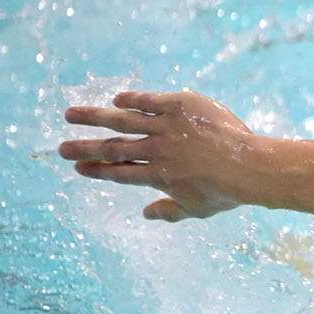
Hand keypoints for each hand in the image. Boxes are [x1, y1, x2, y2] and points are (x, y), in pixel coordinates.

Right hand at [59, 91, 262, 221]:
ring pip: (122, 121)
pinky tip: (117, 99)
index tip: (78, 168)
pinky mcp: (181, 106)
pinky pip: (150, 101)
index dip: (98, 171)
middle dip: (85, 148)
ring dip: (94, 118)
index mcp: (159, 176)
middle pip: (113, 148)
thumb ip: (170, 211)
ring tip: (70, 115)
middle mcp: (157, 151)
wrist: (251, 167)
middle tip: (61, 148)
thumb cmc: (230, 191)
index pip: (120, 173)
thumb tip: (145, 214)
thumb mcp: (198, 209)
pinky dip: (132, 99)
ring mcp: (168, 127)